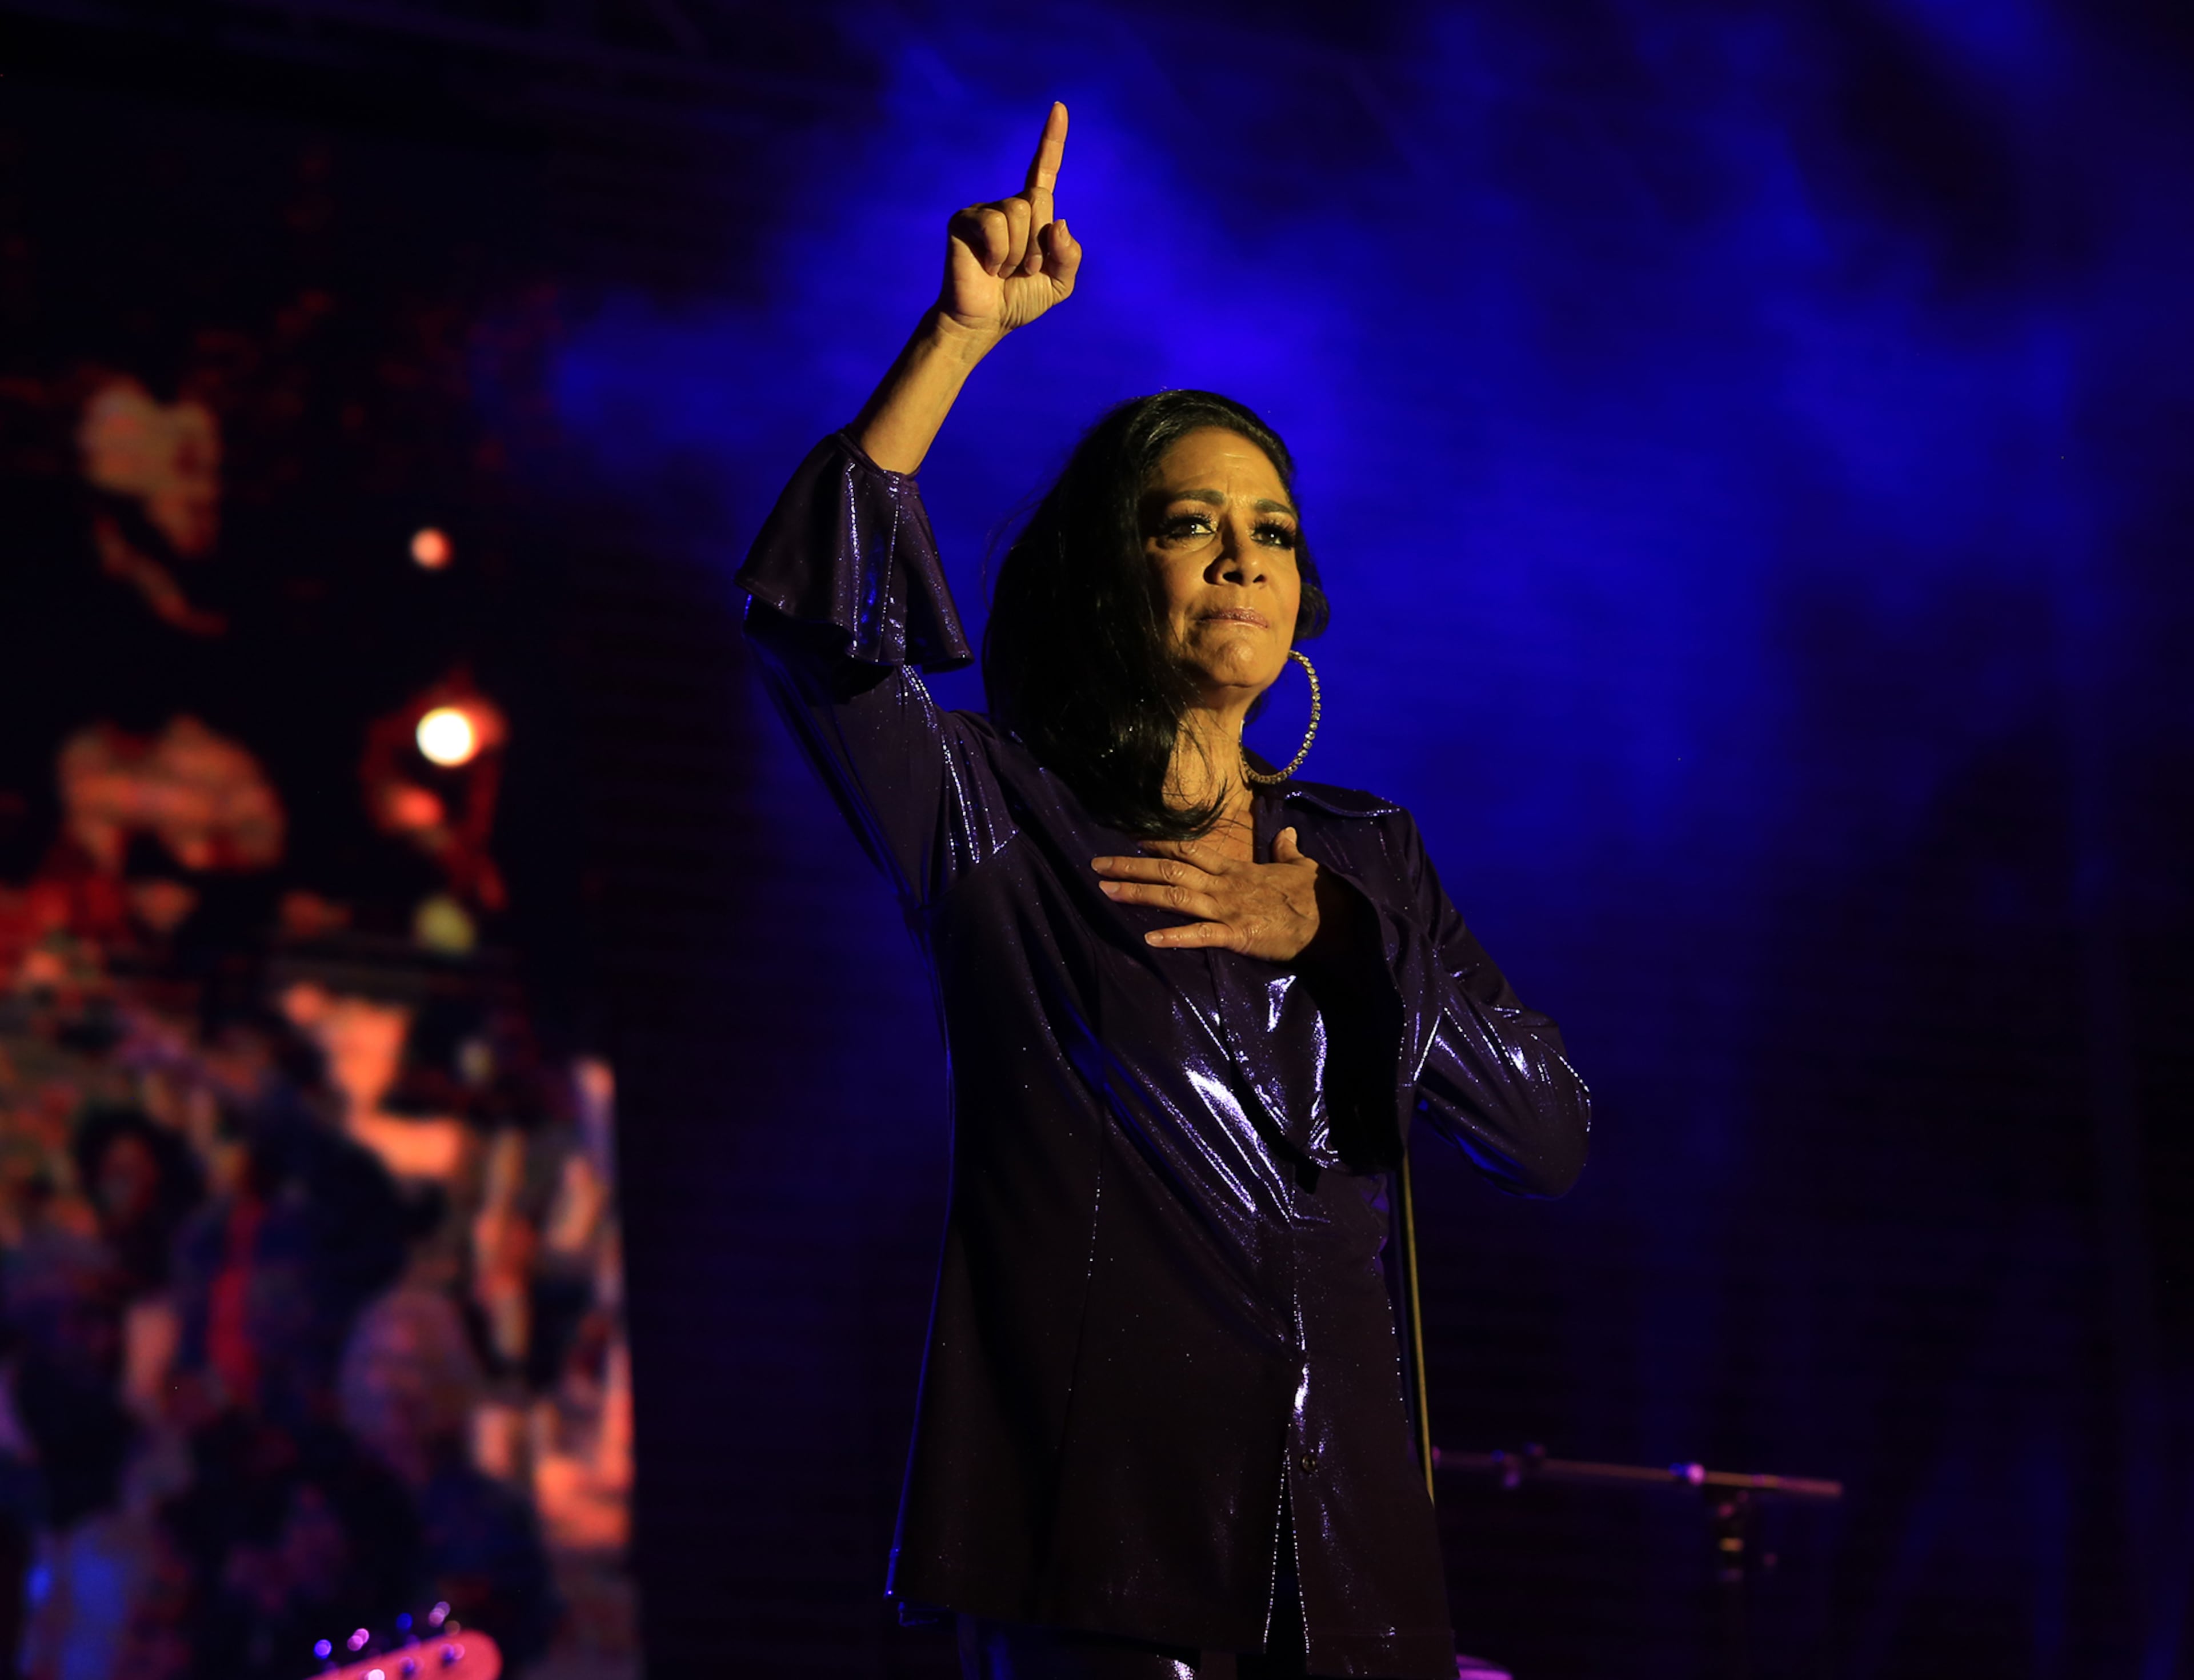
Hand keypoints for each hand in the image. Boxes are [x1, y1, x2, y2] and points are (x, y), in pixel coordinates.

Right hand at [940, 101, 1081, 341]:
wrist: (984, 321)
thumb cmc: (1019, 301)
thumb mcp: (1059, 283)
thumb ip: (1069, 256)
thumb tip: (1058, 224)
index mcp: (1033, 215)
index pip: (1044, 171)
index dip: (1052, 140)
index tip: (1059, 107)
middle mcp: (1009, 205)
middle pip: (1039, 201)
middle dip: (1037, 244)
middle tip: (1022, 271)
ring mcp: (984, 210)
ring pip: (1018, 213)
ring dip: (1018, 252)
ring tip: (1003, 271)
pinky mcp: (964, 220)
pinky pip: (994, 224)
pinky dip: (998, 252)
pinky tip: (988, 267)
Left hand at [1092, 828, 1324, 960]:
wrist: (1333, 921)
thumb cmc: (1314, 895)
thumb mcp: (1299, 866)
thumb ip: (1286, 850)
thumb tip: (1286, 834)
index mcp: (1235, 869)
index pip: (1189, 852)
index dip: (1157, 846)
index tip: (1129, 842)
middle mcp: (1224, 885)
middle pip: (1170, 872)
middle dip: (1131, 868)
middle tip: (1097, 865)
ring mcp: (1229, 909)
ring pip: (1176, 897)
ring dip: (1139, 894)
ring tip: (1106, 891)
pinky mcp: (1238, 934)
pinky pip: (1201, 935)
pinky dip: (1175, 936)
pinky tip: (1149, 939)